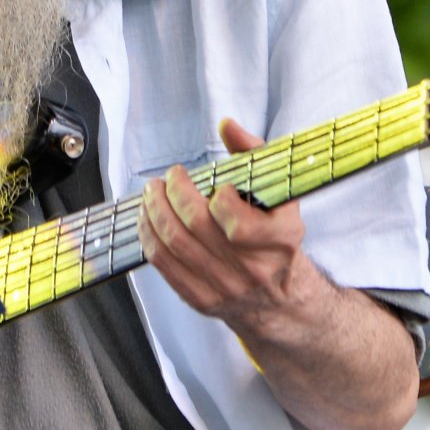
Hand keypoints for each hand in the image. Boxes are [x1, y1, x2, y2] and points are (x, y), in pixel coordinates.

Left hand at [138, 116, 419, 429]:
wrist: (282, 303)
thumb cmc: (279, 242)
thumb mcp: (282, 198)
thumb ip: (257, 157)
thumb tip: (228, 126)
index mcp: (279, 245)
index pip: (238, 225)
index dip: (220, 199)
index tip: (218, 185)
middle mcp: (251, 271)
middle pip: (196, 228)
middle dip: (175, 194)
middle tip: (170, 176)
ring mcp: (223, 289)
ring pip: (174, 245)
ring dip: (155, 211)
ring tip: (152, 192)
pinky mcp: (200, 300)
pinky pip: (163, 265)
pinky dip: (149, 236)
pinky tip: (147, 217)